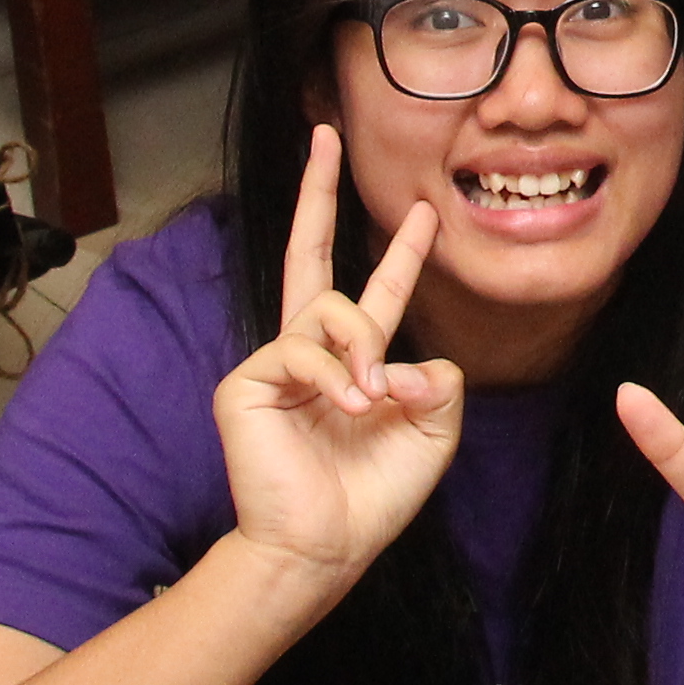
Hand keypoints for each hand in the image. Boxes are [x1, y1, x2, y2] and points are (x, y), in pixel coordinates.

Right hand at [216, 125, 465, 583]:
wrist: (324, 547)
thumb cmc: (372, 498)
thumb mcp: (432, 434)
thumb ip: (438, 382)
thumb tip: (412, 358)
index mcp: (355, 361)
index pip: (378, 290)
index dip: (402, 251)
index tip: (424, 209)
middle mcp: (310, 351)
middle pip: (309, 252)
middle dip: (318, 193)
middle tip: (325, 137)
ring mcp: (274, 362)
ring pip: (328, 310)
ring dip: (362, 349)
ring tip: (370, 400)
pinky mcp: (245, 382)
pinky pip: (298, 348)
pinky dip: (333, 376)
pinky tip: (347, 407)